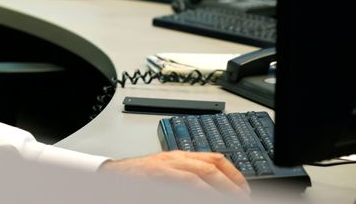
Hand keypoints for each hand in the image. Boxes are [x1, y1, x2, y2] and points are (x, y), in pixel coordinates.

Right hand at [99, 151, 249, 195]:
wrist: (111, 176)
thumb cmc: (138, 179)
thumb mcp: (167, 174)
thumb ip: (187, 178)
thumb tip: (213, 189)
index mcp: (179, 156)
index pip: (215, 158)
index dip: (234, 174)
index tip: (244, 189)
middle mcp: (175, 158)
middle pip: (213, 165)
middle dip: (232, 183)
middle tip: (242, 197)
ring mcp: (166, 166)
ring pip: (203, 172)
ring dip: (222, 188)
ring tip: (232, 198)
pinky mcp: (158, 175)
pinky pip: (187, 182)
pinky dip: (202, 190)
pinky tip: (209, 196)